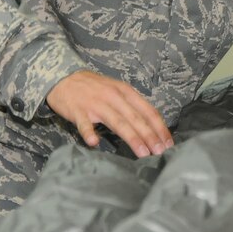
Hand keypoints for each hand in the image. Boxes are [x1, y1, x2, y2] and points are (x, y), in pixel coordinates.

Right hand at [46, 70, 173, 157]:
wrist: (64, 78)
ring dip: (132, 138)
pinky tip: (94, 143)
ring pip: (117, 122)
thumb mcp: (117, 91)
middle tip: (160, 152)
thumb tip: (150, 126)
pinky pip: (84, 124)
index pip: (148, 111)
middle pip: (136, 118)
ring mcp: (96, 104)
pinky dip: (89, 133)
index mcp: (125, 92)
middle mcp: (114, 97)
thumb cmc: (94, 88)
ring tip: (143, 153)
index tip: (168, 143)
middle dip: (150, 136)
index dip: (159, 127)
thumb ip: (131, 106)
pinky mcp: (78, 111)